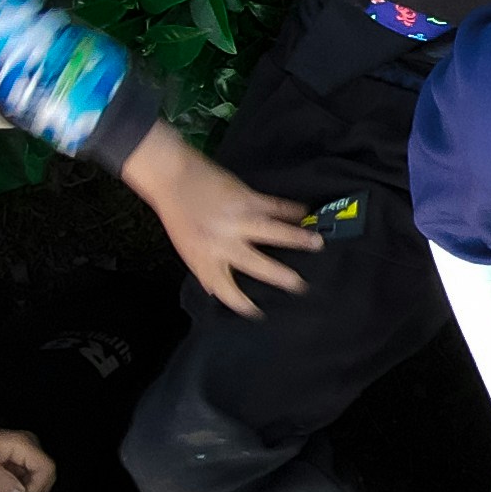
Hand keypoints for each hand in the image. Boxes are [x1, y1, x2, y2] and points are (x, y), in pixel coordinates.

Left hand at [0, 415, 55, 491]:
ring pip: (36, 480)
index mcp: (24, 444)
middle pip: (45, 476)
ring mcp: (23, 454)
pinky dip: (16, 491)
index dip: (37, 489)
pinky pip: (25, 479)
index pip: (47, 469)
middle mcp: (29, 447)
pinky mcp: (16, 461)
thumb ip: (2, 481)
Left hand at [122, 125, 318, 315]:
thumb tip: (217, 290)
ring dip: (298, 238)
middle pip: (256, 265)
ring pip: (273, 232)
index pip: (225, 290)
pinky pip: (275, 206)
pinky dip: (293, 211)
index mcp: (204, 259)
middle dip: (281, 276)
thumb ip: (205, 269)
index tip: (259, 313)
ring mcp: (236, 219)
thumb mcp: (187, 250)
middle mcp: (222, 242)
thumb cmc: (178, 215)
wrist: (172, 178)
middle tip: (301, 285)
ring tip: (317, 243)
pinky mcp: (246, 198)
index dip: (242, 305)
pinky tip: (306, 214)